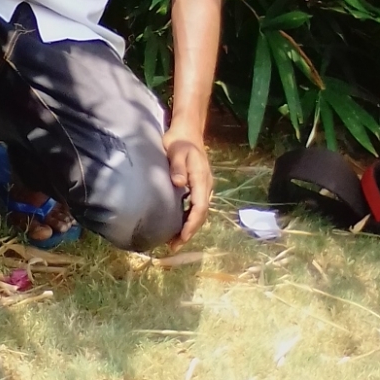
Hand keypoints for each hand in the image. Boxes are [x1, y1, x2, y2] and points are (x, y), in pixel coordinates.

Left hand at [162, 124, 212, 244]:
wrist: (187, 133)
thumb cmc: (179, 142)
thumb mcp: (175, 151)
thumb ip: (177, 167)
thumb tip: (179, 183)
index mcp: (201, 179)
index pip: (200, 206)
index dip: (192, 223)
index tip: (182, 236)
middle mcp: (205, 186)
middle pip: (201, 214)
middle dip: (190, 232)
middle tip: (174, 246)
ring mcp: (203, 187)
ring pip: (200, 213)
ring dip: (189, 228)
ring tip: (174, 242)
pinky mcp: (198, 188)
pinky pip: (196, 208)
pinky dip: (189, 220)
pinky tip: (178, 227)